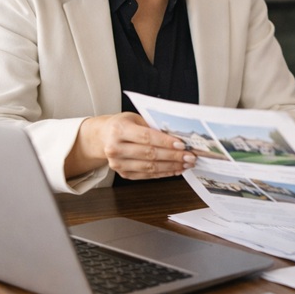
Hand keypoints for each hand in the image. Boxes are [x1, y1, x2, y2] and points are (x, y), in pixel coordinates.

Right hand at [70, 112, 195, 180]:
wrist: (103, 136)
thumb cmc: (123, 125)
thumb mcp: (135, 118)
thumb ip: (153, 126)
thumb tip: (178, 134)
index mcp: (118, 129)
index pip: (146, 137)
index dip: (165, 142)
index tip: (182, 144)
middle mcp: (115, 148)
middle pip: (149, 154)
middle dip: (173, 156)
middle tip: (190, 156)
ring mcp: (117, 163)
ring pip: (149, 167)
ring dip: (171, 166)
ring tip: (186, 164)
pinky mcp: (123, 174)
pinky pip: (147, 175)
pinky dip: (164, 173)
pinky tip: (176, 169)